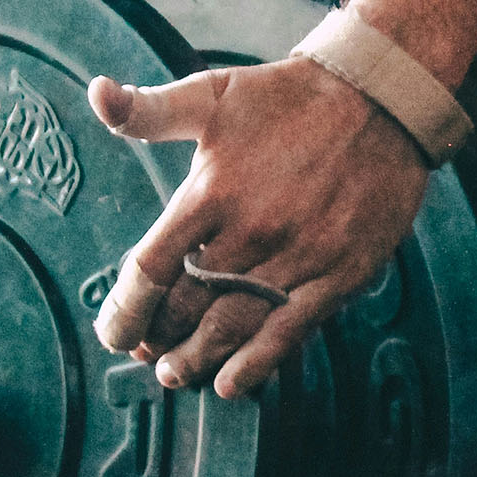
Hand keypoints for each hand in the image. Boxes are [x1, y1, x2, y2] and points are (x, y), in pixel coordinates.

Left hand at [88, 57, 429, 397]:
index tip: (113, 331)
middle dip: (158, 339)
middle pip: (187, 306)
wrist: (380, 97)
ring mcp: (298, 255)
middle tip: (146, 354)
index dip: (125, 309)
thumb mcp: (211, 93)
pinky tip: (231, 382)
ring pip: (233, 325)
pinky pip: (289, 331)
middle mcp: (251, 229)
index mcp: (211, 190)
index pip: (151, 268)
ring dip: (197, 358)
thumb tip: (96, 94)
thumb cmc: (287, 99)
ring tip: (176, 374)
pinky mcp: (339, 273)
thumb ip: (148, 110)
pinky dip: (256, 363)